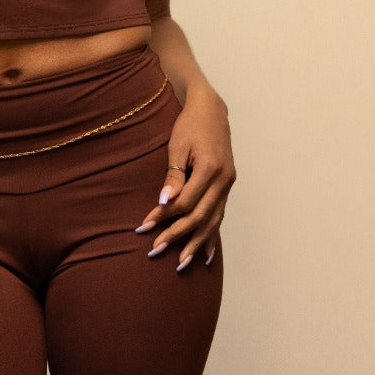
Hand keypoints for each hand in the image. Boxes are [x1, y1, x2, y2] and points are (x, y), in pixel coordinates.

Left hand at [135, 85, 236, 270]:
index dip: (165, 216)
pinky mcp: (227, 187)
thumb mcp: (177, 146)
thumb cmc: (190, 125)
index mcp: (211, 169)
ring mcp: (228, 185)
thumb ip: (173, 175)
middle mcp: (225, 180)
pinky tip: (205, 256)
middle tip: (155, 250)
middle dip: (178, 236)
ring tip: (180, 264)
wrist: (211, 110)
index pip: (186, 202)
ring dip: (195, 243)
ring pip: (212, 221)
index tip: (145, 226)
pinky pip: (219, 216)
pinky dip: (211, 236)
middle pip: (200, 216)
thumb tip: (165, 203)